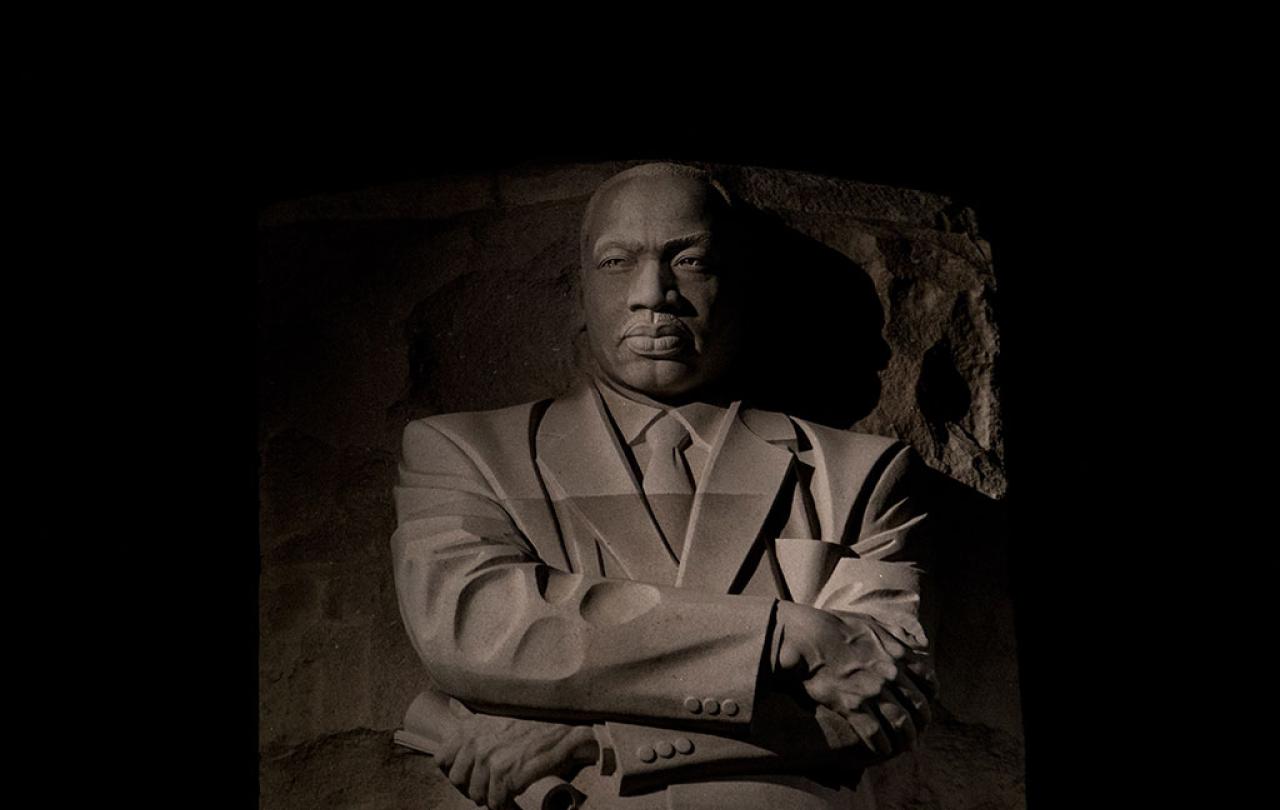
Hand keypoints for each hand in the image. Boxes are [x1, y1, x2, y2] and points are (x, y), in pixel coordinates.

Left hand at [435, 713, 596, 809]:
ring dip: (492, 798)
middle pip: (458, 781)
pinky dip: (506, 806)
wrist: (566, 734)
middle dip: (474, 787)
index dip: (454, 771)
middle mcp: (477, 742)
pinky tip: (515, 800)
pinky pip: (497, 803)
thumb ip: (473, 715)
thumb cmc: (536, 725)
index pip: (442, 758)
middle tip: (492, 786)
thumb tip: (452, 707)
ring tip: (506, 792)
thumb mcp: (498, 714)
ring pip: (477, 795)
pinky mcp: (507, 775)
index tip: (469, 775)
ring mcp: (491, 759)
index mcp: (471, 727)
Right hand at [775, 601, 932, 757]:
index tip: (927, 704)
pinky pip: (875, 732)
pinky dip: (882, 745)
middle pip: (918, 706)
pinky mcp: (852, 705)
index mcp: (898, 654)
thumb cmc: (838, 627)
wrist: (809, 637)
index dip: (931, 696)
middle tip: (919, 732)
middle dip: (922, 723)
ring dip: (906, 739)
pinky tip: (882, 750)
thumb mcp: (874, 623)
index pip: (928, 680)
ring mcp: (872, 691)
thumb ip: (898, 634)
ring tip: (906, 748)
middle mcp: (890, 674)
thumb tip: (918, 644)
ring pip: (900, 722)